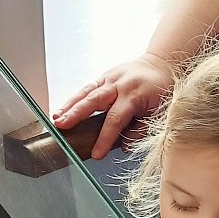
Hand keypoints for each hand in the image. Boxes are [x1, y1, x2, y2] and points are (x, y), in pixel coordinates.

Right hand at [52, 52, 175, 158]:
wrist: (161, 64)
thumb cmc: (162, 90)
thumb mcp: (159, 113)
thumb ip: (141, 130)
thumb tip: (124, 145)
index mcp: (135, 94)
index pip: (115, 120)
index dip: (104, 138)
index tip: (96, 154)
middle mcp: (119, 84)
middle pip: (94, 100)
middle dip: (76, 114)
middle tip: (61, 126)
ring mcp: (110, 78)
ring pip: (86, 92)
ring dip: (69, 105)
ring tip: (56, 118)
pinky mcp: (104, 76)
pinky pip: (87, 88)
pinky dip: (73, 99)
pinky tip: (62, 110)